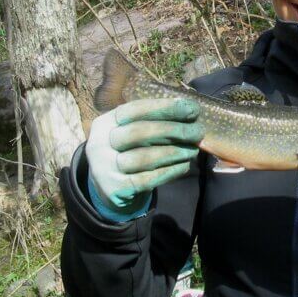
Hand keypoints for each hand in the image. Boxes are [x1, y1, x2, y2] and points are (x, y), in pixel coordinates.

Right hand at [86, 98, 203, 214]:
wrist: (109, 188)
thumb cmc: (129, 151)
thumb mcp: (132, 132)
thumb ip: (154, 121)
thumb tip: (191, 111)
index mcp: (105, 122)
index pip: (134, 109)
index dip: (164, 107)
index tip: (192, 109)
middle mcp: (99, 143)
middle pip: (139, 132)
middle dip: (173, 130)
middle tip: (197, 132)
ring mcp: (104, 168)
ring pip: (144, 157)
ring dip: (174, 152)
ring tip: (193, 150)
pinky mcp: (115, 189)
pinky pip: (147, 179)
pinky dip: (170, 171)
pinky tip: (184, 165)